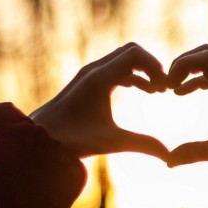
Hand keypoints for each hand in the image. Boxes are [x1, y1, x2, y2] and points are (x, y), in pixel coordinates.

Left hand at [30, 43, 168, 159]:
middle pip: (131, 52)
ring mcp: (88, 75)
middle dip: (151, 66)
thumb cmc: (72, 140)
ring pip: (122, 60)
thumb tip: (169, 156)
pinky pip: (114, 69)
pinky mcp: (86, 82)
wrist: (38, 139)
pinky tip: (141, 92)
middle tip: (163, 88)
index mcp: (100, 78)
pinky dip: (131, 75)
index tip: (165, 87)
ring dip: (142, 71)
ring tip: (156, 92)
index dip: (155, 66)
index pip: (135, 54)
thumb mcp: (111, 142)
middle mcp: (94, 70)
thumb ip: (142, 145)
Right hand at [166, 45, 207, 165]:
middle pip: (205, 53)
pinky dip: (196, 79)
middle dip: (182, 64)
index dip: (182, 65)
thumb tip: (168, 161)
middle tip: (167, 84)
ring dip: (188, 71)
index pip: (205, 58)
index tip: (168, 85)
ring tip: (171, 89)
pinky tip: (182, 93)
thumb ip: (196, 153)